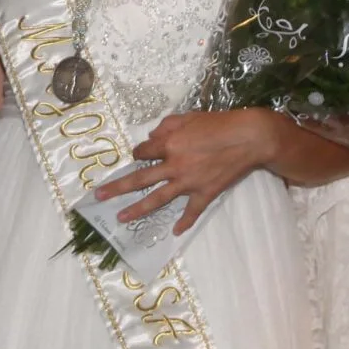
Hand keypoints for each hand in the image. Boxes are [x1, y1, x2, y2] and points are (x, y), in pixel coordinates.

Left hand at [91, 110, 282, 236]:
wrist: (248, 137)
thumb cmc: (218, 123)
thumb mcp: (189, 117)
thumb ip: (167, 125)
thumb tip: (152, 136)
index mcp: (168, 144)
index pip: (143, 152)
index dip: (139, 153)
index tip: (139, 155)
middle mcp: (174, 165)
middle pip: (140, 179)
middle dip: (118, 187)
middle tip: (99, 196)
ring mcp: (188, 182)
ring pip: (157, 198)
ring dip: (138, 209)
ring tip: (121, 217)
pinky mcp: (204, 193)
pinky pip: (191, 211)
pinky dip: (184, 222)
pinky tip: (174, 231)